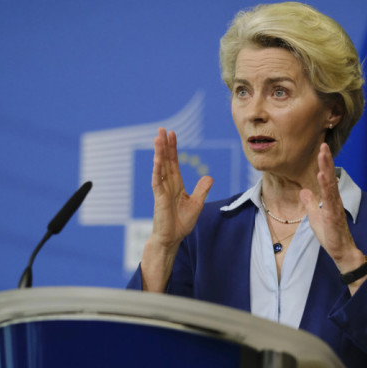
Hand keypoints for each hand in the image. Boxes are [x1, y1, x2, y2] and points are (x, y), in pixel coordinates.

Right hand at [141, 127, 212, 291]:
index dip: (173, 149)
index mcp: (176, 185)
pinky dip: (157, 170)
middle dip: (164, 145)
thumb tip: (209, 176)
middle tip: (162, 129)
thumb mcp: (196, 204)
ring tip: (158, 138)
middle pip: (166, 161)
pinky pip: (158, 181)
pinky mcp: (159, 199)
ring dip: (159, 153)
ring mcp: (162, 191)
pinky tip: (157, 159)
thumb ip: (201, 189)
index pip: (174, 163)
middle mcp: (167, 185)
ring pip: (160, 168)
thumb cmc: (181, 223)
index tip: (172, 135)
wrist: (172, 239)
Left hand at [300, 143, 365, 278]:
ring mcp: (335, 207)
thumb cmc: (330, 235)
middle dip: (326, 161)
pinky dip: (325, 186)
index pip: (327, 178)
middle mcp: (335, 200)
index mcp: (330, 199)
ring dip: (326, 169)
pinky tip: (321, 176)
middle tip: (323, 145)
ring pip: (330, 184)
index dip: (324, 164)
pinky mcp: (333, 215)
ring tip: (323, 155)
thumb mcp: (315, 217)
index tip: (321, 149)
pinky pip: (329, 198)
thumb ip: (311, 203)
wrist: (341, 251)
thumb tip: (304, 190)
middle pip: (330, 177)